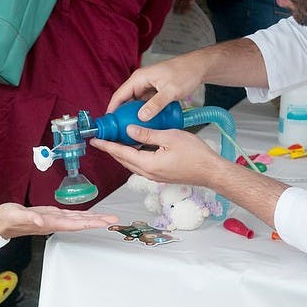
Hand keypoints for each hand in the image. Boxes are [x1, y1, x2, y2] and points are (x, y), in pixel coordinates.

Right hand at [0, 204, 117, 238]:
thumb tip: (41, 221)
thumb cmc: (7, 218)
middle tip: (114, 220)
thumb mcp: (15, 215)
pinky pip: (71, 216)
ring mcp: (54, 219)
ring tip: (107, 218)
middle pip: (81, 223)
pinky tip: (89, 215)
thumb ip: (29, 217)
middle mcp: (55, 223)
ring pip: (78, 219)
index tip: (103, 224)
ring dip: (93, 219)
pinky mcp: (51, 214)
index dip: (89, 223)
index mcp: (49, 223)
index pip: (74, 224)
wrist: (1, 222)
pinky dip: (82, 215)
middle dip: (97, 221)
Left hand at [89, 125, 220, 187]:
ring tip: (115, 141)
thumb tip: (129, 130)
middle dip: (111, 150)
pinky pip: (141, 165)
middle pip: (123, 160)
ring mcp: (154, 176)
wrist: (211, 172)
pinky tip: (135, 147)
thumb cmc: (195, 155)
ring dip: (122, 153)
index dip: (107, 145)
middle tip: (102, 139)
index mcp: (148, 164)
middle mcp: (148, 173)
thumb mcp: (170, 137)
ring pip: (131, 163)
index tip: (96, 140)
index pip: (122, 153)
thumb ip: (148, 134)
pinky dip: (133, 156)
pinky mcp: (160, 175)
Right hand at [106, 55, 205, 120]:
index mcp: (139, 78)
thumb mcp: (170, 91)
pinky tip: (147, 124)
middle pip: (126, 101)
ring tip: (133, 130)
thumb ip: (156, 104)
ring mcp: (148, 87)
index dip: (112, 109)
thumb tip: (141, 117)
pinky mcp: (155, 92)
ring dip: (134, 116)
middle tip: (121, 131)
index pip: (119, 95)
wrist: (199, 67)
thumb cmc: (185, 73)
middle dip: (123, 116)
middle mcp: (141, 82)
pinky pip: (145, 105)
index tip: (109, 123)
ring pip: (136, 104)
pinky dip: (145, 114)